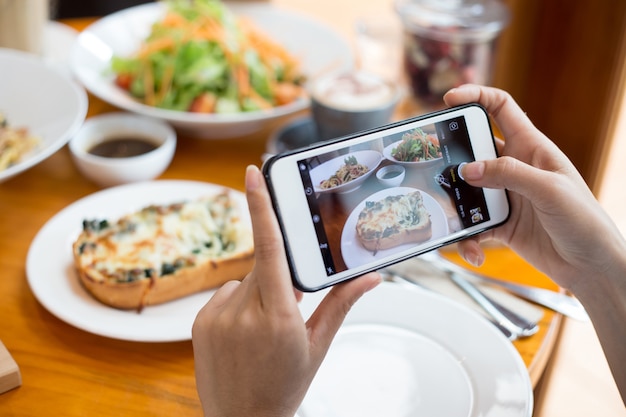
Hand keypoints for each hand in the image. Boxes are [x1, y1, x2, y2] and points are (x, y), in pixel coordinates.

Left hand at [192, 165, 380, 416]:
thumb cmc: (284, 386)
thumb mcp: (318, 346)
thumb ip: (341, 304)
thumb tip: (369, 276)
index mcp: (279, 318)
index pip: (270, 250)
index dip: (260, 206)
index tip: (251, 174)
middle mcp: (243, 313)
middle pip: (263, 268)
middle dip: (278, 281)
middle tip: (284, 314)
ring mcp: (216, 317)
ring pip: (244, 282)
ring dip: (256, 294)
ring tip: (260, 332)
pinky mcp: (199, 321)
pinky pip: (224, 295)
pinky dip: (237, 305)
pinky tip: (242, 334)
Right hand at [444, 84, 625, 291]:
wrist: (591, 266)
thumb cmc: (584, 221)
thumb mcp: (550, 190)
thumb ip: (509, 174)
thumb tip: (467, 169)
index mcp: (531, 147)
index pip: (500, 108)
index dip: (475, 97)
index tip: (449, 100)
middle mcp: (514, 168)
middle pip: (472, 149)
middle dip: (450, 155)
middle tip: (432, 164)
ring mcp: (504, 196)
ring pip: (466, 190)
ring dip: (455, 204)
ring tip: (450, 218)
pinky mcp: (499, 223)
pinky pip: (472, 225)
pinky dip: (467, 239)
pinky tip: (475, 251)